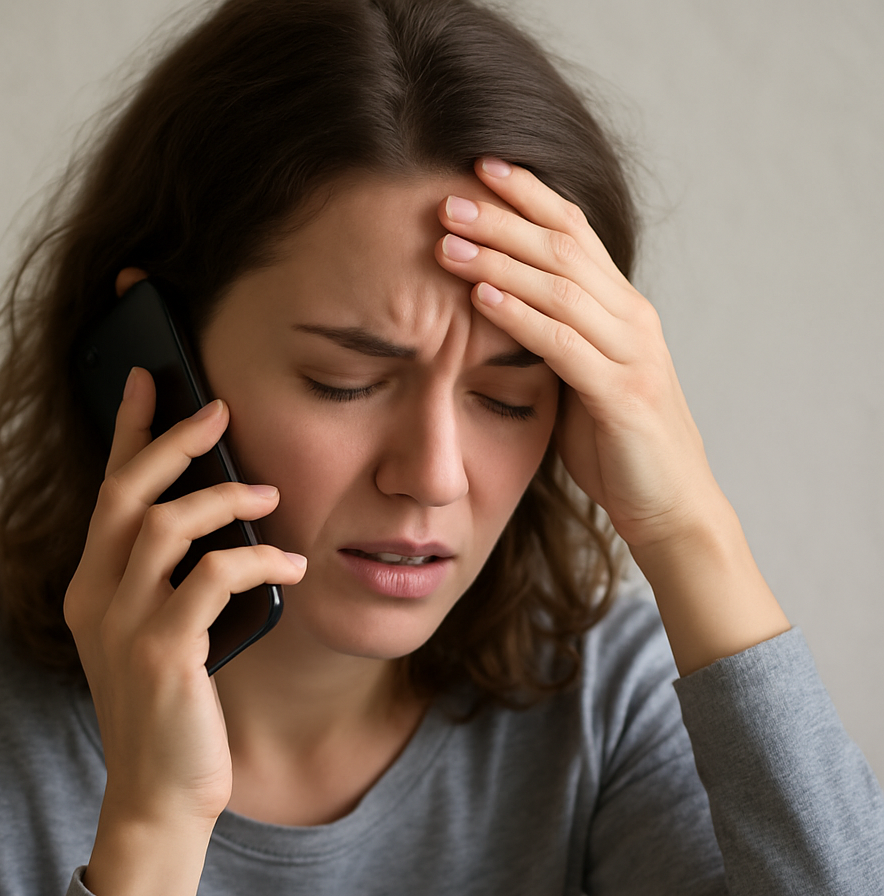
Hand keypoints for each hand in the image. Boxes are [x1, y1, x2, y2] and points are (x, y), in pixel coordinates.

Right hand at [64, 367, 306, 828]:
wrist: (162, 793)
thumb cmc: (173, 709)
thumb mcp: (163, 633)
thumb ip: (174, 580)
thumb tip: (226, 518)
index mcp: (91, 588)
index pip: (107, 493)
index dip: (128, 432)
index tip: (150, 381)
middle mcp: (94, 598)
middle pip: (126, 494)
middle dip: (173, 442)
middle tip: (218, 410)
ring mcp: (123, 626)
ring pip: (166, 526)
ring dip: (224, 500)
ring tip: (271, 498)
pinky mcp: (162, 653)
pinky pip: (211, 578)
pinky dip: (256, 562)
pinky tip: (290, 566)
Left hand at [435, 158, 789, 674]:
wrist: (669, 506)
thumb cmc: (617, 446)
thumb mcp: (581, 381)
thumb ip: (551, 341)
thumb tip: (496, 312)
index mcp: (621, 310)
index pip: (575, 233)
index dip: (530, 196)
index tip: (480, 167)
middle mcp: (631, 318)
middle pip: (564, 248)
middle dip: (504, 217)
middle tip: (447, 193)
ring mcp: (631, 353)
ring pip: (560, 288)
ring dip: (500, 260)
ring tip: (449, 239)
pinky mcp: (622, 394)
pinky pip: (564, 344)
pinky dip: (520, 317)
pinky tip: (481, 298)